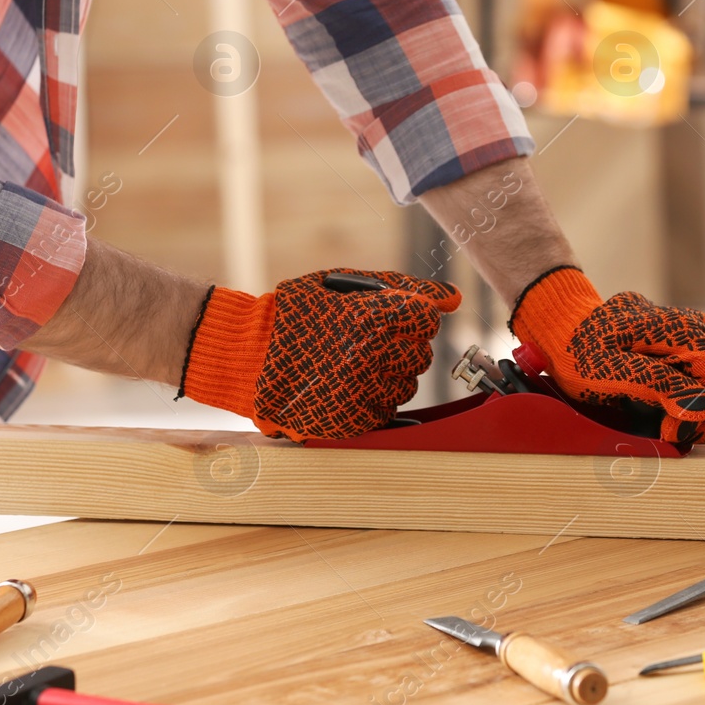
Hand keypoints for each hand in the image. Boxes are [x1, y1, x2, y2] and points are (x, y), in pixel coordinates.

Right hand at [180, 269, 460, 440]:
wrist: (250, 355)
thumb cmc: (298, 313)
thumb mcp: (344, 284)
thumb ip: (404, 288)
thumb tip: (453, 299)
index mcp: (372, 318)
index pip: (427, 319)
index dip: (408, 316)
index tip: (387, 318)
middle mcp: (372, 356)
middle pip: (421, 353)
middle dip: (399, 345)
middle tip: (363, 341)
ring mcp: (362, 391)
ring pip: (407, 384)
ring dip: (388, 373)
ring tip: (352, 363)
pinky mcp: (353, 419)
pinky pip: (387, 408)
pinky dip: (372, 398)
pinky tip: (346, 384)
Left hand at [510, 267, 704, 446]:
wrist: (564, 329)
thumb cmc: (580, 352)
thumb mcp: (608, 373)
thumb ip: (656, 386)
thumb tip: (700, 407)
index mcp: (681, 330)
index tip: (671, 432)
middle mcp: (696, 327)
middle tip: (669, 435)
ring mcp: (694, 335)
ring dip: (697, 413)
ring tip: (662, 423)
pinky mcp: (687, 347)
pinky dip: (690, 403)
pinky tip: (663, 410)